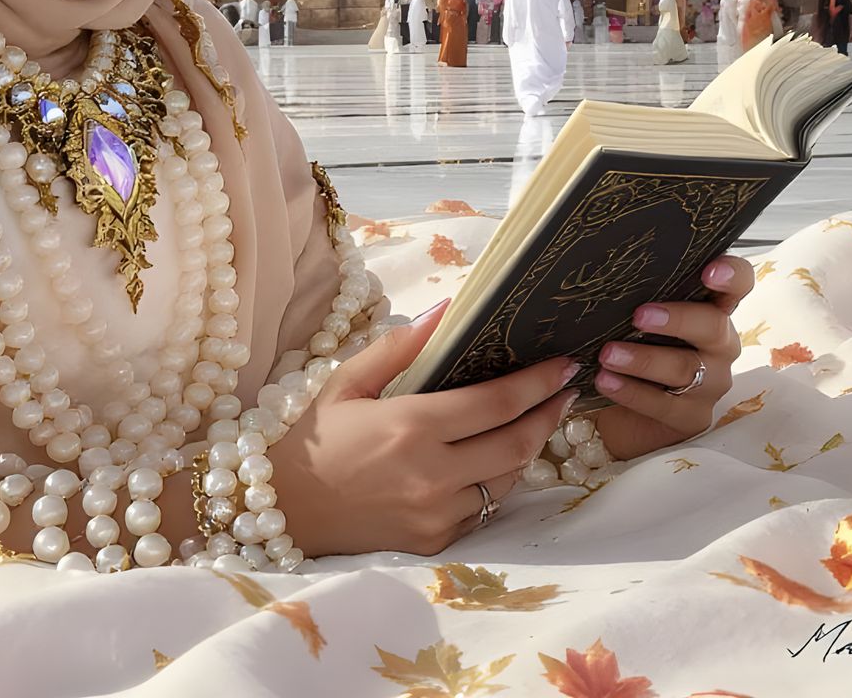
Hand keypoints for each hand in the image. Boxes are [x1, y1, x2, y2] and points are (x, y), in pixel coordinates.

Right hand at [266, 302, 577, 557]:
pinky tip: (494, 457)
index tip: (563, 363)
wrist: (285, 510)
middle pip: (516, 443)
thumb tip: (447, 310)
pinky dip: (496, 481)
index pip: (496, 403)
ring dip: (528, 447)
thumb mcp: (348, 381)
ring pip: (508, 480)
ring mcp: (437, 513)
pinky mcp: (435, 541)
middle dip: (549, 413)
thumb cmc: (315, 438)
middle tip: (566, 388)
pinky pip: (484, 508)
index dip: (536, 383)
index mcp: (411, 427)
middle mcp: (432, 474)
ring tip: (536, 417)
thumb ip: (400, 346)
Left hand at [589, 256, 754, 461]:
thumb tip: (604, 268)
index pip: (739, 285)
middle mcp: (720, 345)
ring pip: (685, 368)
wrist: (625, 410)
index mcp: (711, 309)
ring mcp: (711, 383)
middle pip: (713, 327)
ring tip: (607, 354)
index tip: (710, 271)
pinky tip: (606, 381)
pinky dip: (631, 392)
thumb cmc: (634, 346)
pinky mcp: (693, 417)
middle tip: (639, 316)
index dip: (733, 275)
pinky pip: (665, 405)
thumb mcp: (638, 318)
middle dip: (677, 319)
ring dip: (643, 359)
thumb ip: (639, 295)